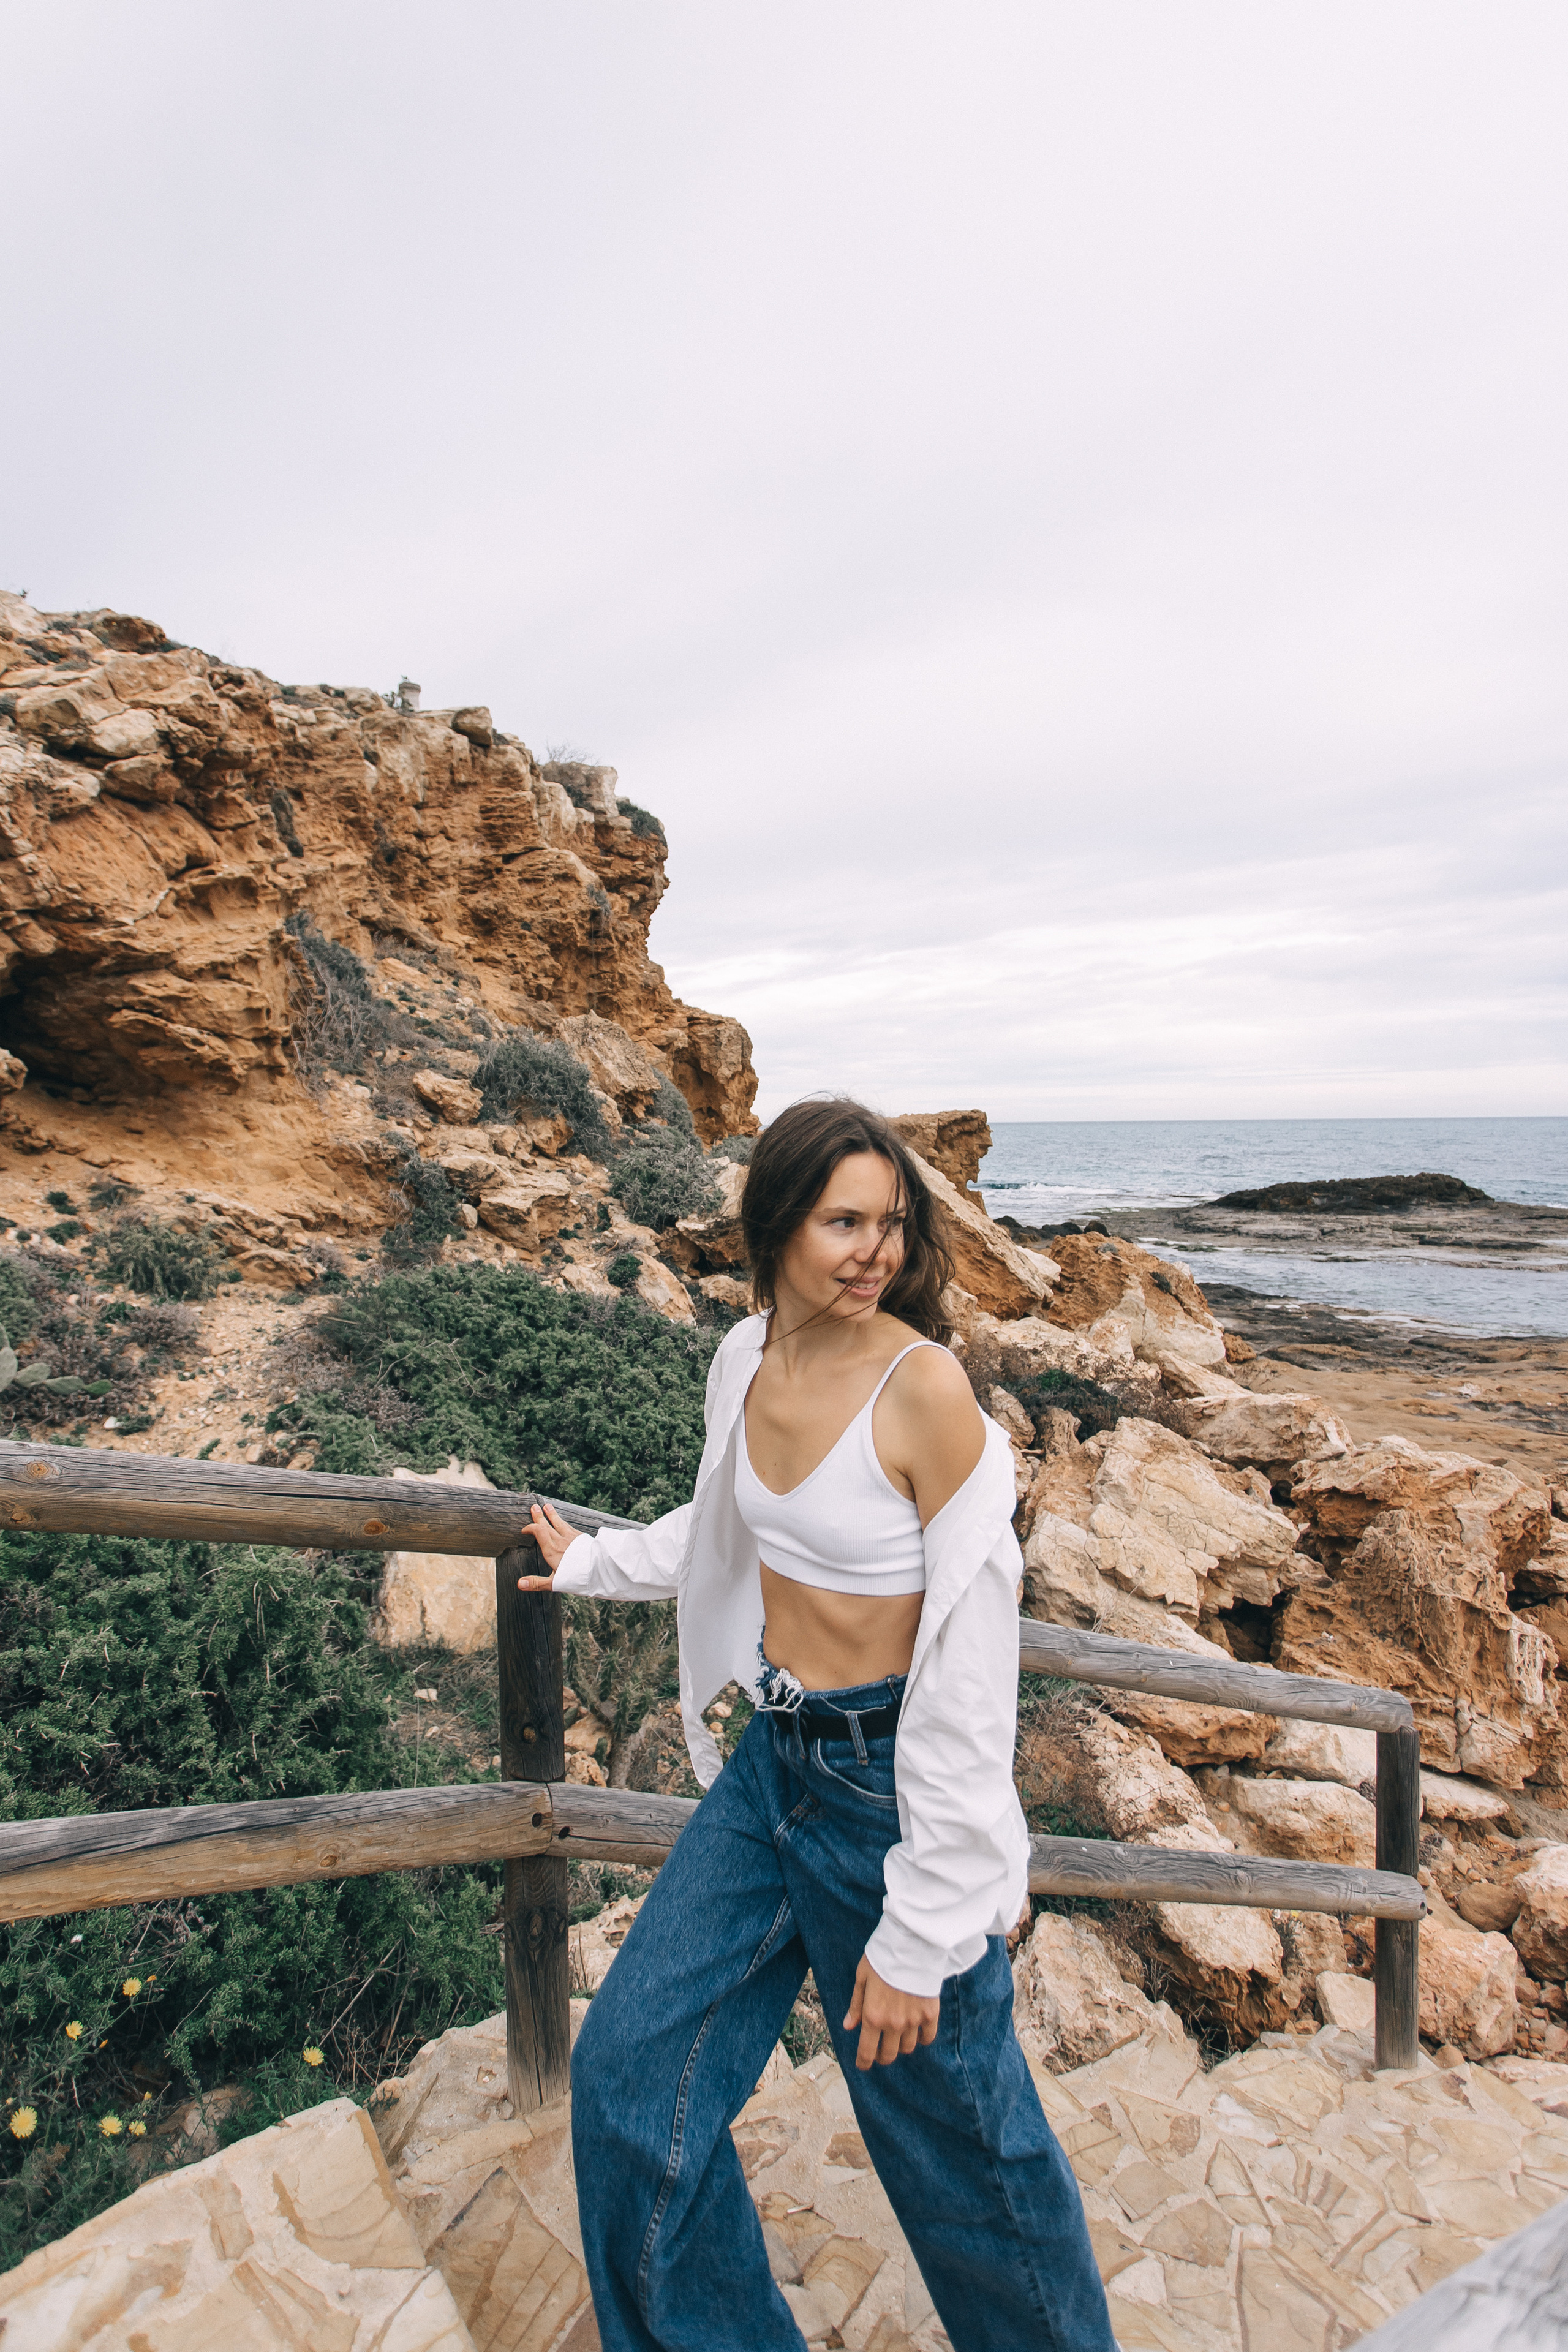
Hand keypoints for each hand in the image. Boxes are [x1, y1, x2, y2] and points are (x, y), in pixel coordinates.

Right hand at [515, 1501, 578, 1589]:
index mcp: (551, 1551)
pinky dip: (563, 1521)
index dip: (530, 1528)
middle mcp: (560, 1541)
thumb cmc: (576, 1578)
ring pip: (559, 1523)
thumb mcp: (554, 1583)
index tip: (525, 1529)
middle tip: (534, 1506)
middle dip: (539, 1516)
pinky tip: (563, 1521)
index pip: (538, 1532)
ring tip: (547, 1506)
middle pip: (547, 1525)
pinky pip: (569, 1526)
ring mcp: (571, 1538)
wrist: (598, 1570)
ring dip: (552, 1514)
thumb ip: (537, 1582)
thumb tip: (520, 1584)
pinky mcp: (581, 1538)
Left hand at [843, 1955, 939, 2070]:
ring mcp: (913, 2020)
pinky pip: (927, 2037)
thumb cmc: (882, 1958)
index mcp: (873, 2016)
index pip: (867, 2052)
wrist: (911, 1944)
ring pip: (907, 2048)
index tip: (863, 2065)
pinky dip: (921, 2038)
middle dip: (882, 2056)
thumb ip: (856, 2005)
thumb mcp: (862, 1978)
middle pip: (888, 2055)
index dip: (864, 2062)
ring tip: (898, 2035)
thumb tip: (849, 2027)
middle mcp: (893, 2023)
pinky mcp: (930, 2014)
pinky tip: (916, 2031)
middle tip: (880, 2050)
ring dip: (900, 2046)